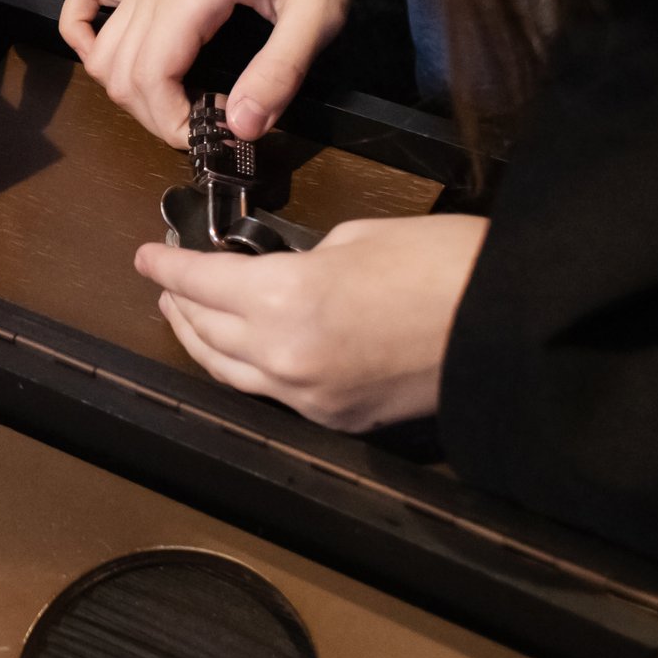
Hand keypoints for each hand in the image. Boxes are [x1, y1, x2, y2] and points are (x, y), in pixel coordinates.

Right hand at [62, 0, 384, 145]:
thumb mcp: (320, 14)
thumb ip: (279, 73)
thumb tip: (240, 128)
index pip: (151, 75)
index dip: (172, 122)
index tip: (213, 137)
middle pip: (122, 70)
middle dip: (155, 115)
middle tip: (205, 128)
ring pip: (104, 48)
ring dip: (129, 90)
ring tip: (180, 104)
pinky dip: (86, 30)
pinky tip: (114, 55)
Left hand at [134, 215, 487, 432]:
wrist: (511, 327)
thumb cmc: (443, 264)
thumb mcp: (358, 238)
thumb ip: (301, 259)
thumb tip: (279, 273)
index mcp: (284, 301)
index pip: (202, 282)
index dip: (168, 266)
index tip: (146, 255)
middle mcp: (284, 358)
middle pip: (205, 332)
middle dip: (179, 302)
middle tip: (166, 280)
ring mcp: (309, 397)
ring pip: (230, 373)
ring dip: (202, 341)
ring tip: (188, 316)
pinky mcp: (338, 419)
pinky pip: (272, 394)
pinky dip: (248, 369)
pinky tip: (246, 350)